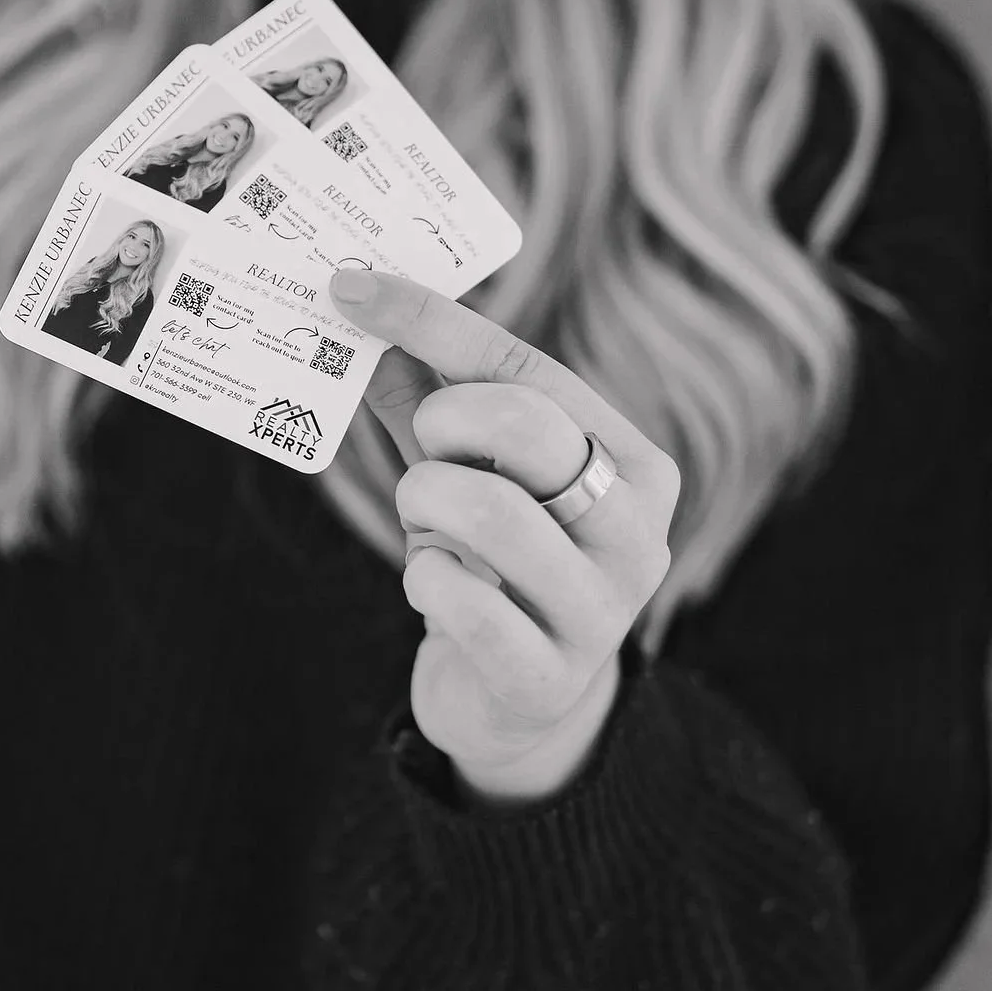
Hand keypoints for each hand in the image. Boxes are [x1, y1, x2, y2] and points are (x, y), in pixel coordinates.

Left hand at [330, 267, 679, 808]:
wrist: (518, 702)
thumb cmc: (494, 562)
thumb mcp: (470, 471)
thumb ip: (426, 395)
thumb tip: (367, 303)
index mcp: (633, 464)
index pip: (529, 368)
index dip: (433, 322)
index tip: (355, 288)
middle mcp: (636, 532)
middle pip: (524, 427)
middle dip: (443, 426)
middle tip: (425, 455)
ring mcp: (601, 611)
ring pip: (487, 511)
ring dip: (424, 505)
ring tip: (426, 524)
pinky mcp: (547, 678)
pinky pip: (459, 601)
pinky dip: (423, 580)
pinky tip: (434, 588)